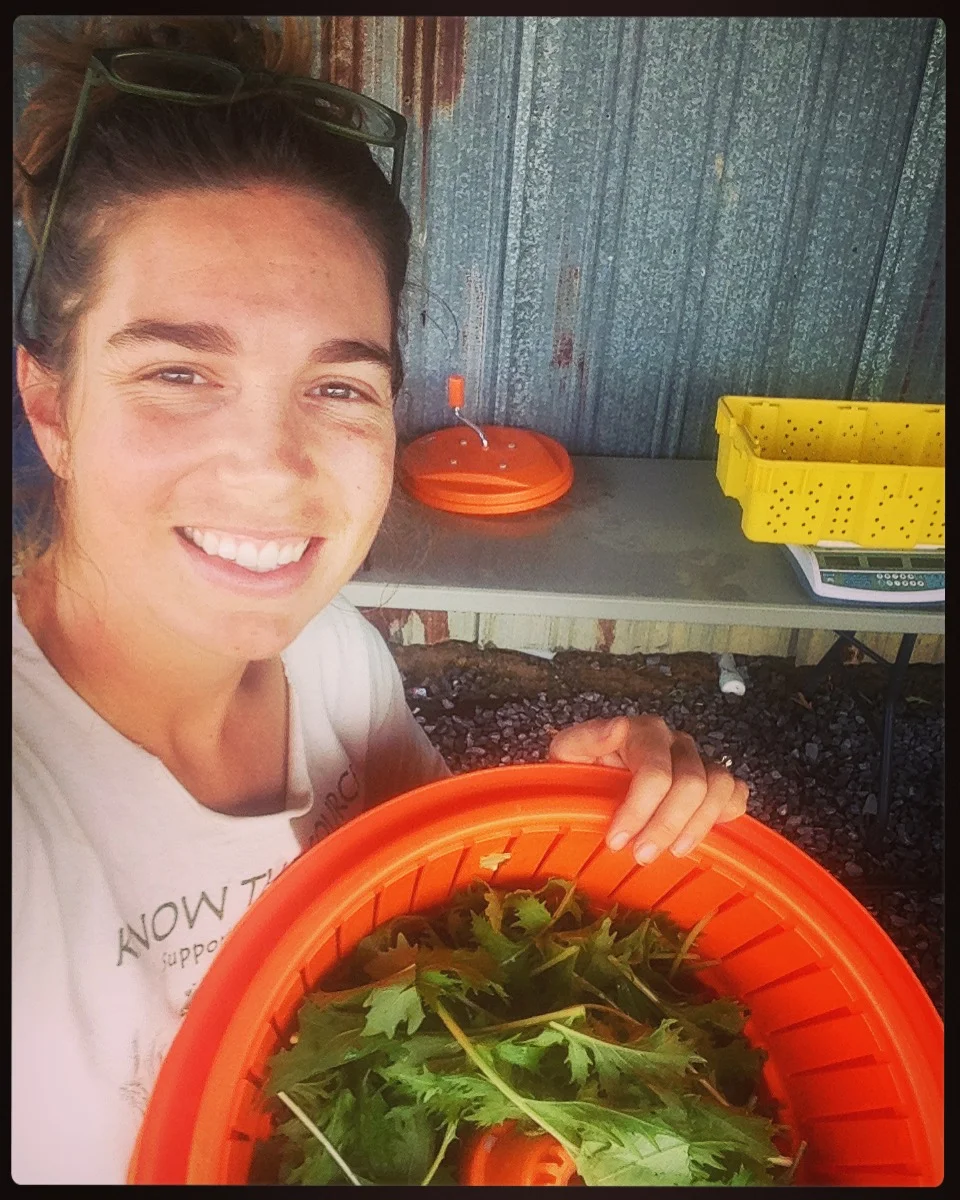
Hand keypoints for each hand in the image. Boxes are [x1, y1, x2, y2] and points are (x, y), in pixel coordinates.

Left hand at [548, 714, 747, 862]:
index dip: (639, 810)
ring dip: (697, 826)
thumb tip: (616, 728)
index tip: (616, 841)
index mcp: (642, 732)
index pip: (655, 771)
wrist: (590, 777)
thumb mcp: (567, 751)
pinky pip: (736, 793)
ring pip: (720, 788)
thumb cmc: (581, 768)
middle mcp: (675, 742)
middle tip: (641, 855)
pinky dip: (724, 815)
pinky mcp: (712, 780)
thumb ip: (586, 738)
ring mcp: (698, 759)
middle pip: (691, 784)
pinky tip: (699, 835)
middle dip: (666, 825)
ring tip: (672, 851)